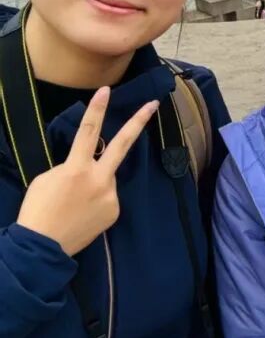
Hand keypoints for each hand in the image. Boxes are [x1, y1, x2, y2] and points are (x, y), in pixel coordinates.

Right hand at [16, 88, 158, 256]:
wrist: (42, 247)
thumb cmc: (38, 210)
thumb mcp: (47, 179)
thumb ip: (71, 167)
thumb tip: (86, 165)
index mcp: (77, 168)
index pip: (88, 132)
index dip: (97, 110)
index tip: (105, 91)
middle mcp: (99, 179)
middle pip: (122, 144)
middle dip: (138, 122)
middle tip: (153, 104)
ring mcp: (110, 195)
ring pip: (107, 179)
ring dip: (95, 184)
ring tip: (75, 203)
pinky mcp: (115, 210)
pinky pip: (108, 197)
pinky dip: (97, 201)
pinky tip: (83, 213)